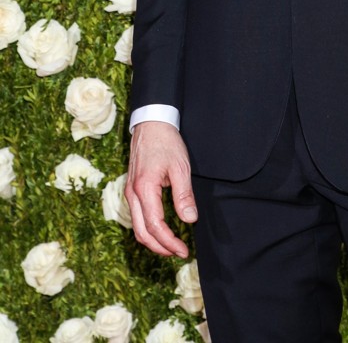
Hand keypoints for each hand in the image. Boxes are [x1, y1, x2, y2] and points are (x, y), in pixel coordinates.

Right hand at [125, 121, 196, 257]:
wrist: (151, 123)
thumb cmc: (166, 142)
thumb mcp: (180, 167)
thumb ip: (184, 195)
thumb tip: (189, 220)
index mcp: (144, 189)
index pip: (155, 226)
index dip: (169, 242)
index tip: (183, 250)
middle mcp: (132, 193)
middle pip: (142, 232)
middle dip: (160, 247)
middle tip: (178, 253)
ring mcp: (129, 192)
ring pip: (137, 227)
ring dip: (153, 241)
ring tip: (171, 246)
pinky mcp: (131, 189)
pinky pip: (136, 217)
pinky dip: (147, 229)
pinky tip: (161, 230)